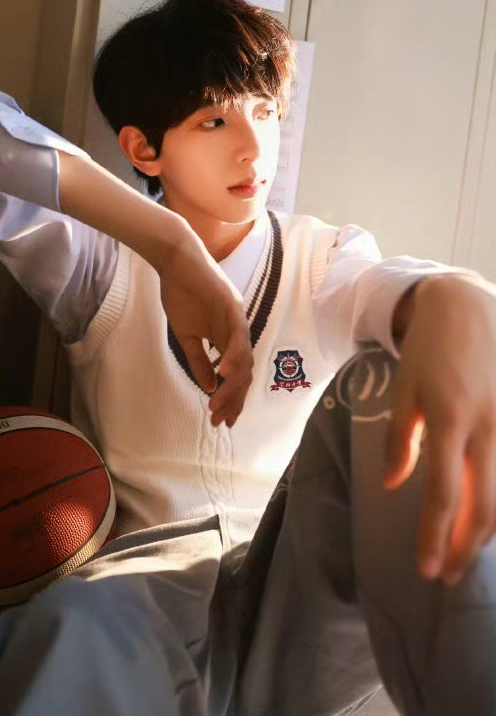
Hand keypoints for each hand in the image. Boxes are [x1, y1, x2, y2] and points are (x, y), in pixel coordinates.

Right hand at [156, 234, 252, 427]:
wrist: (174, 262)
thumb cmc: (180, 293)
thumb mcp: (187, 335)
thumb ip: (199, 360)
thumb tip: (208, 387)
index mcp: (227, 337)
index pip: (235, 374)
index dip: (231, 398)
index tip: (222, 420)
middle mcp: (237, 330)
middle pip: (244, 372)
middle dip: (234, 398)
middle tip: (221, 420)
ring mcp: (237, 318)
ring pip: (243, 358)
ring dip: (232, 384)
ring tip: (218, 403)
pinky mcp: (232, 306)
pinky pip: (238, 335)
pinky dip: (233, 355)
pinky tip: (225, 373)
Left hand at [385, 275, 495, 583]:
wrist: (468, 305)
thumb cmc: (429, 348)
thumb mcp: (404, 389)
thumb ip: (401, 439)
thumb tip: (394, 485)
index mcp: (449, 418)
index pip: (443, 494)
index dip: (436, 536)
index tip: (427, 569)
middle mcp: (487, 426)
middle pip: (486, 505)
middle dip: (468, 547)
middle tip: (450, 574)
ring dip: (489, 529)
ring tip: (468, 551)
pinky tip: (489, 516)